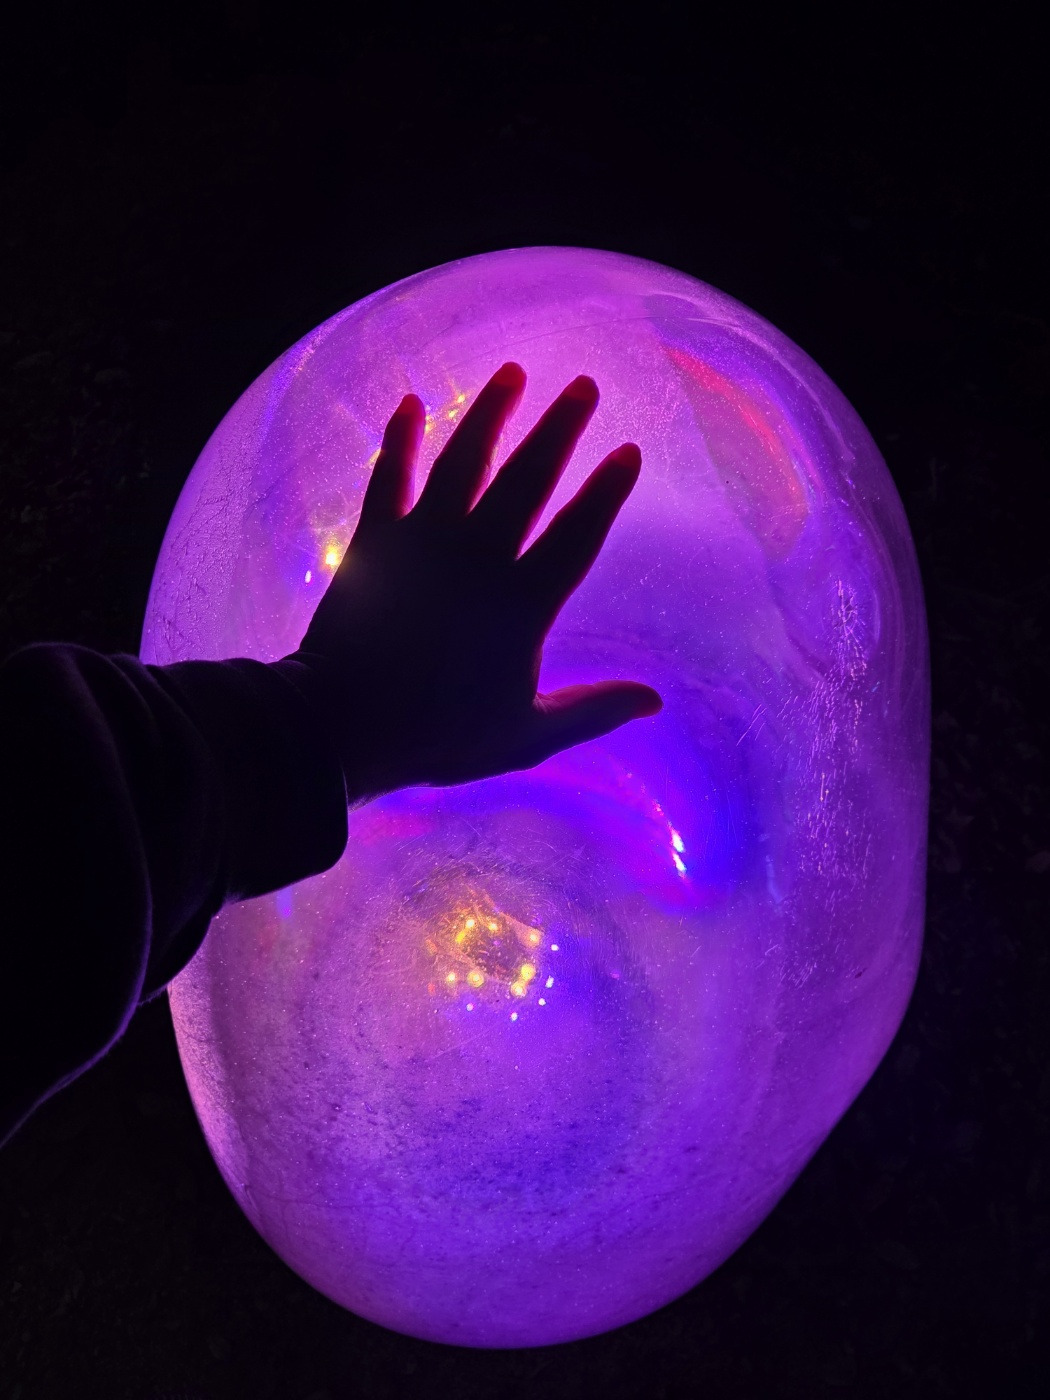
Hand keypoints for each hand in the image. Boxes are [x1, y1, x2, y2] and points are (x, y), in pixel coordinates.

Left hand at [295, 362, 661, 800]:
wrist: (343, 728)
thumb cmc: (439, 737)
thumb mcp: (527, 736)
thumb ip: (592, 710)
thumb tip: (656, 702)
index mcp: (521, 605)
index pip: (576, 536)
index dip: (605, 493)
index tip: (628, 451)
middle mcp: (478, 559)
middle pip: (527, 480)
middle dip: (558, 428)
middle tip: (582, 384)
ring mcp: (424, 543)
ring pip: (462, 462)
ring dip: (489, 414)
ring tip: (511, 373)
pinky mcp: (376, 542)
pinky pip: (389, 478)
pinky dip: (398, 440)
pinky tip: (409, 404)